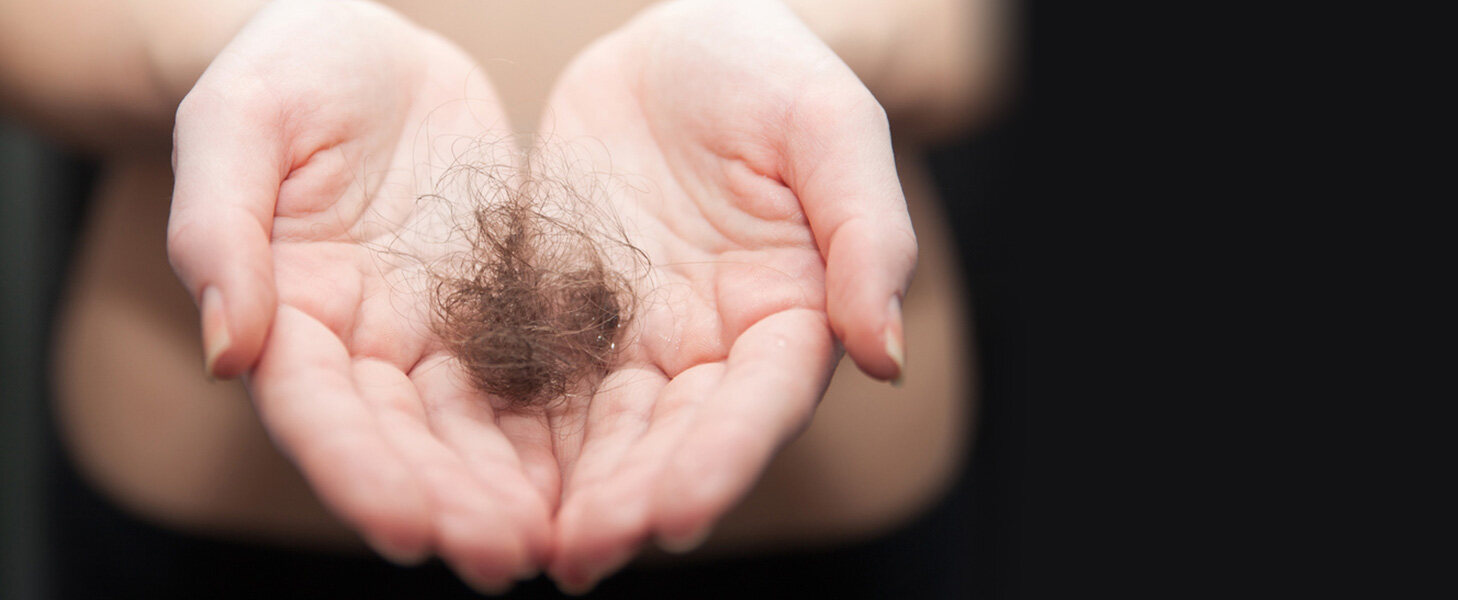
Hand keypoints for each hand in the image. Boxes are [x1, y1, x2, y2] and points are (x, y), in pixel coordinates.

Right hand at [169, 0, 552, 591]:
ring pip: (476, 432)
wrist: (370, 49)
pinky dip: (564, 433)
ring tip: (566, 544)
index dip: (361, 474)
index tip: (409, 531)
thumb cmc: (286, 72)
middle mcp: (363, 345)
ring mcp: (435, 335)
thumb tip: (229, 351)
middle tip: (509, 560)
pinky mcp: (499, 312)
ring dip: (515, 493)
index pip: (319, 413)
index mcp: (289, 312)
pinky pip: (535, 381)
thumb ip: (220, 230)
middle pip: (407, 444)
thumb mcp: (240, 124)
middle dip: (455, 506)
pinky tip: (609, 474)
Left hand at [532, 0, 916, 590]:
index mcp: (791, 312)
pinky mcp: (568, 321)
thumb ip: (868, 232)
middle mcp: (715, 346)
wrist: (678, 43)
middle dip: (632, 499)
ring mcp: (639, 339)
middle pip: (677, 439)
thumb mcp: (831, 125)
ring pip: (604, 436)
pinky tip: (472, 483)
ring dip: (570, 496)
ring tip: (522, 551)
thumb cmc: (770, 71)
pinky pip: (537, 389)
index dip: (722, 460)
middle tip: (583, 554)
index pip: (760, 401)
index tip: (676, 514)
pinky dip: (512, 442)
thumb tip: (884, 354)